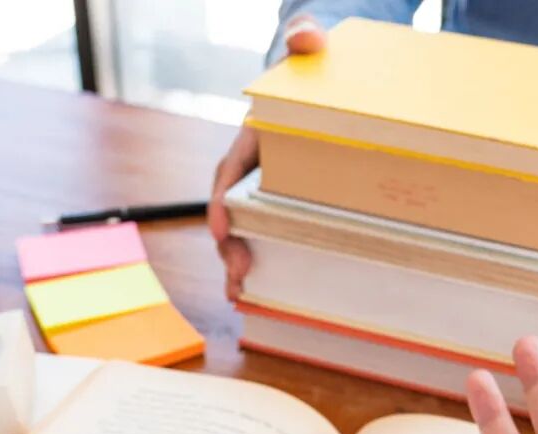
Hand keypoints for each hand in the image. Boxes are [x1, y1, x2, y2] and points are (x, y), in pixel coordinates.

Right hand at [208, 15, 326, 300]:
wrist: (318, 81)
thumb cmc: (310, 68)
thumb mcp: (309, 50)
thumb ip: (306, 39)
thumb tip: (305, 37)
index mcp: (250, 139)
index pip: (227, 172)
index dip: (220, 202)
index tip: (221, 227)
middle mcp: (248, 170)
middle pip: (227, 212)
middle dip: (228, 245)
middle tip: (238, 272)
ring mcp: (260, 192)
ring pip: (240, 231)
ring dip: (236, 262)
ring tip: (239, 292)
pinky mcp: (277, 206)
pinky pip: (263, 236)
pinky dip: (256, 262)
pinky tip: (256, 291)